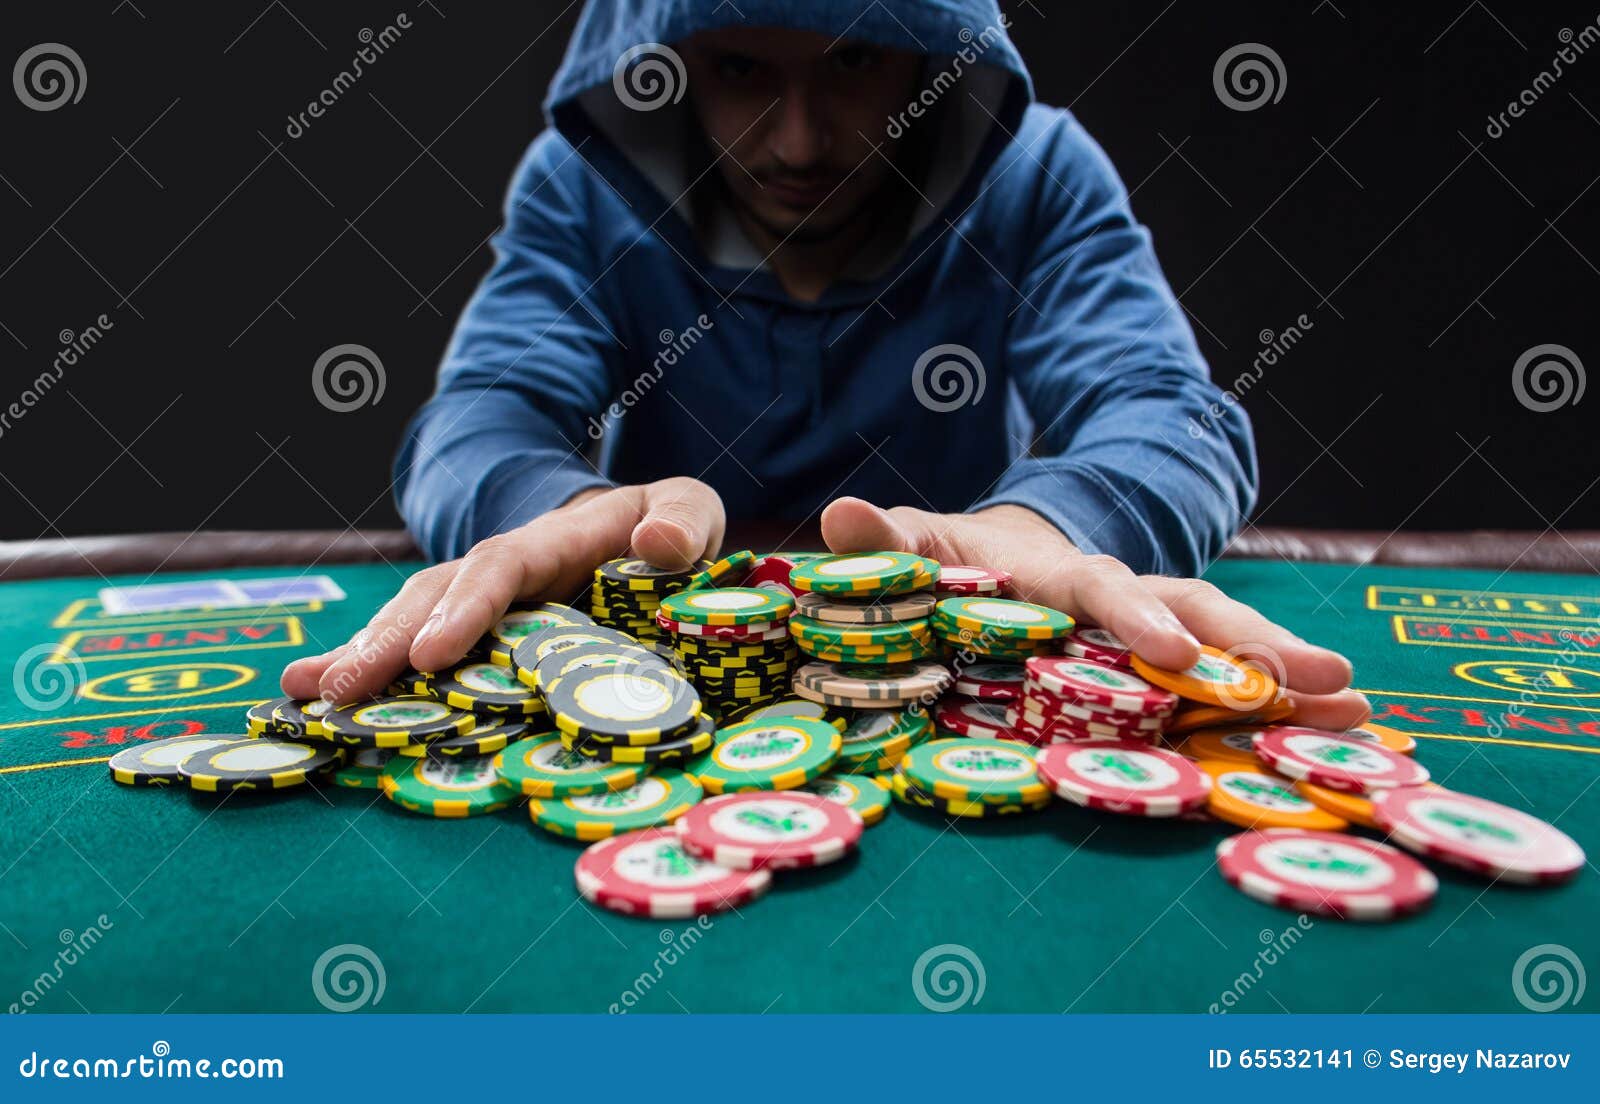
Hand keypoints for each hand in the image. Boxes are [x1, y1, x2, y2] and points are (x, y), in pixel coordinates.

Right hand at [282, 477, 724, 703]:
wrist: (640, 535)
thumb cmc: (665, 527)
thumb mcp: (690, 510)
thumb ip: (685, 520)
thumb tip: (659, 543)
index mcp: (549, 543)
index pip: (499, 570)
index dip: (465, 610)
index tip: (432, 654)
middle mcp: (499, 573)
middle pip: (431, 600)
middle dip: (384, 644)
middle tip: (338, 690)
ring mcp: (478, 606)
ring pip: (409, 626)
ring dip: (360, 660)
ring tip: (305, 696)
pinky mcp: (474, 639)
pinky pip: (416, 656)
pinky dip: (373, 680)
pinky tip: (319, 708)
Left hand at [819, 497, 1367, 728]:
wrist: (996, 552)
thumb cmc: (948, 559)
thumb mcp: (914, 546)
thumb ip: (883, 543)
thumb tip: (840, 515)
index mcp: (1055, 573)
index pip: (1101, 590)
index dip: (1135, 618)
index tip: (1173, 651)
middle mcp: (1119, 598)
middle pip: (1195, 614)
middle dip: (1259, 646)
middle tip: (1327, 677)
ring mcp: (1150, 632)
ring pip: (1229, 648)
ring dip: (1290, 678)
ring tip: (1363, 709)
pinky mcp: (1162, 667)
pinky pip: (1225, 688)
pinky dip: (1279, 708)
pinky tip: (1338, 733)